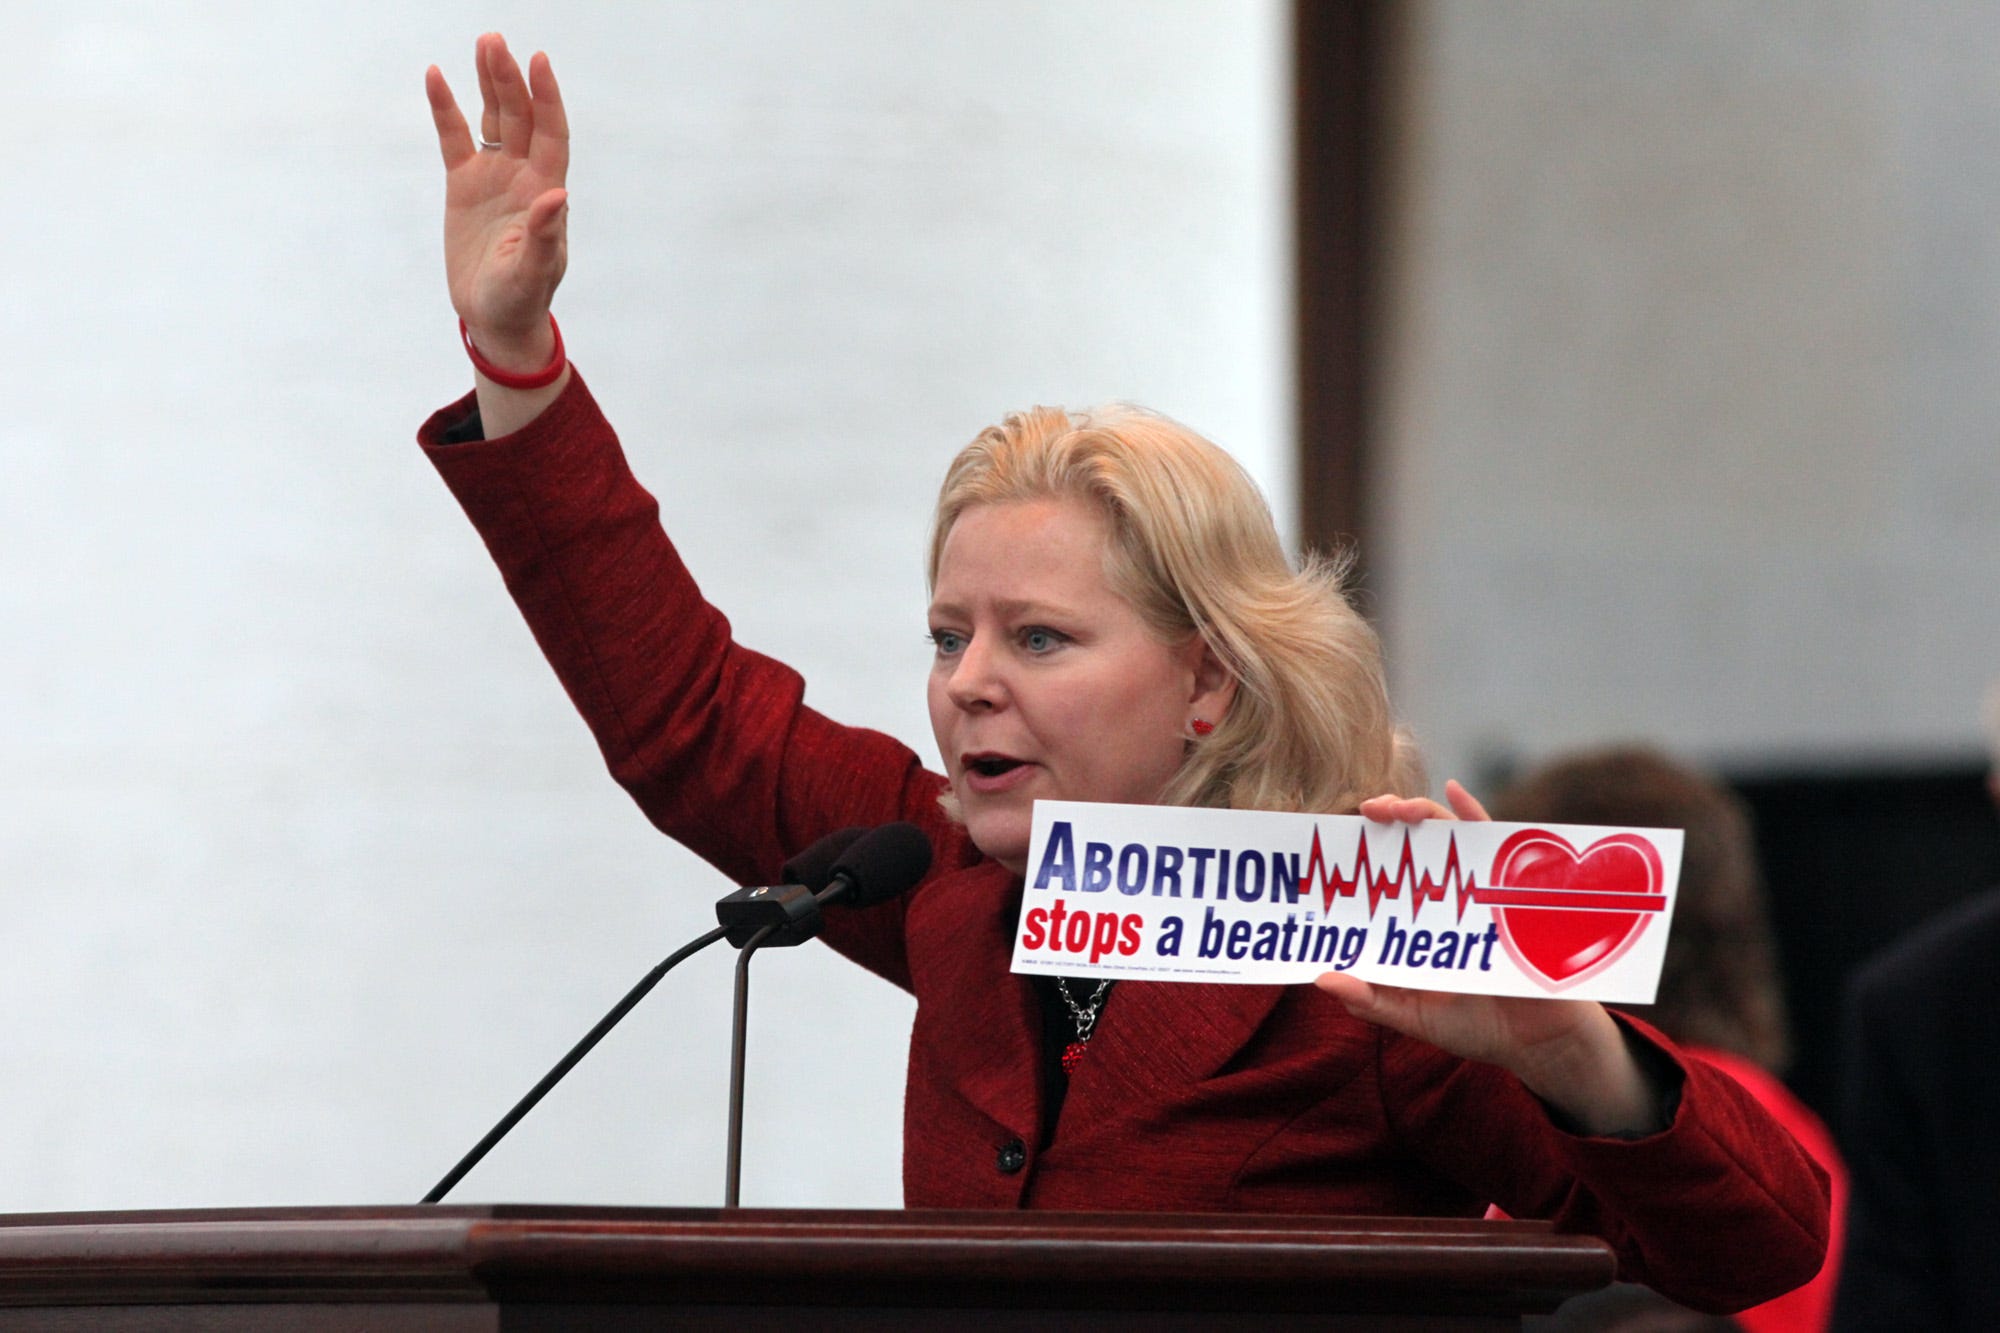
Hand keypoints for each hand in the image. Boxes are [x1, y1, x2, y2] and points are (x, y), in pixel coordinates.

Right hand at [425, 34, 568, 368]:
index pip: (550, 134)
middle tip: (495, 42)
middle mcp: (524, 177)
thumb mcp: (533, 273)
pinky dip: (446, 109)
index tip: (539, 61)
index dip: (547, 98)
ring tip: (484, 44)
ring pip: (493, 119)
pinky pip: (455, 138)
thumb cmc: (521, 299)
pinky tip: (436, 76)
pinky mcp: (464, 184)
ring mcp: (494, 177)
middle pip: (520, 117)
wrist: (495, 317)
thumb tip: (558, 198)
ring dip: (489, 83)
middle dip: (510, 80)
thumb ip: (545, 237)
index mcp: (546, 192)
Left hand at [1315, 780, 1663, 1135]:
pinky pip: (1493, 843)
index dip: (1358, 859)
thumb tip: (1323, 980)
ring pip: (1446, 838)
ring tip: (1395, 808)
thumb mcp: (1416, 1017)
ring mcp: (1478, 892)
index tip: (1330, 846)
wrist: (1542, 1041)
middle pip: (1411, 848)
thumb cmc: (1478, 1027)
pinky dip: (1473, 812)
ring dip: (1420, 812)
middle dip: (1386, 820)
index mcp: (1418, 924)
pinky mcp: (1511, 891)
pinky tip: (1452, 790)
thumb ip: (1372, 1001)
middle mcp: (1445, 900)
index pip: (1383, 881)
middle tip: (1365, 812)